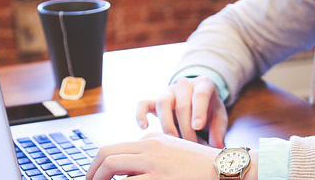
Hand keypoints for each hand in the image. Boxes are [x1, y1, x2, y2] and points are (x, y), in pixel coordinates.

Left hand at [86, 132, 218, 179]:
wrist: (223, 168)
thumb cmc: (198, 165)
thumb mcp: (170, 153)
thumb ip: (148, 157)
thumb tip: (124, 174)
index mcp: (151, 139)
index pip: (112, 148)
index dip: (96, 166)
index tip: (93, 178)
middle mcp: (150, 146)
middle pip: (106, 155)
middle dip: (91, 173)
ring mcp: (155, 163)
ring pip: (112, 168)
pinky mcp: (161, 179)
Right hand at [136, 76, 227, 147]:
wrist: (198, 100)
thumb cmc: (210, 110)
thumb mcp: (219, 117)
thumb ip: (219, 131)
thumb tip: (216, 147)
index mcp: (203, 84)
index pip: (200, 95)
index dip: (198, 111)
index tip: (198, 126)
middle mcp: (184, 84)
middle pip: (181, 104)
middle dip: (186, 127)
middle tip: (191, 145)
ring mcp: (168, 92)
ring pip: (162, 103)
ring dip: (167, 124)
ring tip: (173, 140)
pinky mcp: (155, 101)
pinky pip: (143, 104)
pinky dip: (141, 114)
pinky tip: (144, 127)